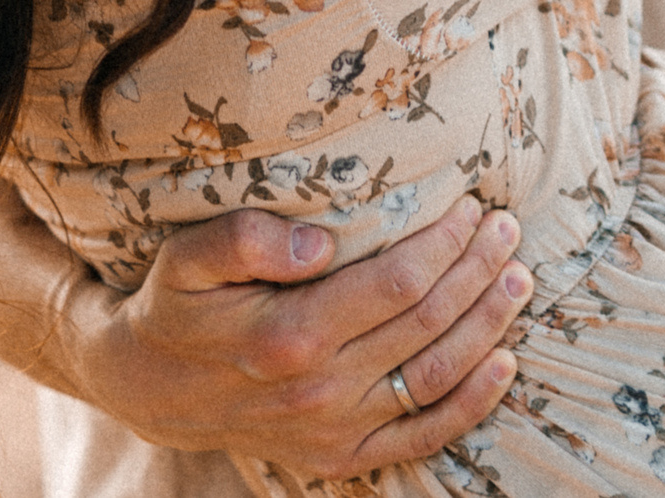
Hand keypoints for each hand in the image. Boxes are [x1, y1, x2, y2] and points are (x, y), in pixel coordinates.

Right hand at [65, 197, 532, 477]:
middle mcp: (320, 390)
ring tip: (517, 280)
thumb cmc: (175, 306)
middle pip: (427, 323)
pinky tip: (504, 363)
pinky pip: (423, 435)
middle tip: (506, 229)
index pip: (396, 283)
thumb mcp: (187, 257)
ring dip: (488, 325)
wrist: (147, 389)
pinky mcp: (340, 457)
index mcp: (289, 334)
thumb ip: (246, 238)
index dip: (444, 243)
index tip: (470, 207)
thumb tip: (322, 239)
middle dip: (477, 271)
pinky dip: (473, 402)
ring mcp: (334, 431)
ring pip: (437, 376)